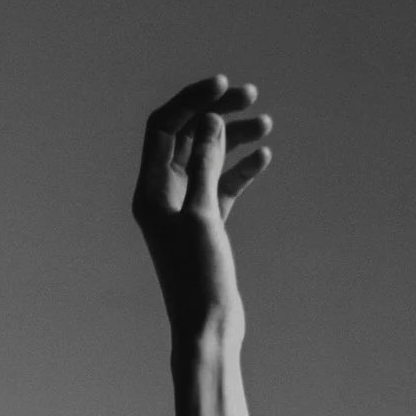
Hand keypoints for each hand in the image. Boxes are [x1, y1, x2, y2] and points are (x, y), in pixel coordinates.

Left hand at [131, 73, 274, 338]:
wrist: (207, 329)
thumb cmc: (199, 279)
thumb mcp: (202, 216)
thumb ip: (206, 164)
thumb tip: (210, 119)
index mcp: (150, 192)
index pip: (164, 128)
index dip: (192, 101)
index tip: (223, 86)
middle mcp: (162, 197)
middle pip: (187, 138)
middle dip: (217, 114)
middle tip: (251, 96)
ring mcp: (184, 210)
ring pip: (209, 159)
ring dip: (234, 138)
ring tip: (265, 123)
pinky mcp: (206, 225)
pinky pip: (222, 186)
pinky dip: (241, 169)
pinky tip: (263, 156)